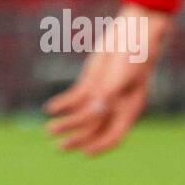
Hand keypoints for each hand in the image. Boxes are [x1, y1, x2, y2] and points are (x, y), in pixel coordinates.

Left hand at [44, 4, 171, 155]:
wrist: (133, 31)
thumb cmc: (135, 53)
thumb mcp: (125, 73)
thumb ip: (111, 93)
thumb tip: (96, 111)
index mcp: (129, 109)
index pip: (114, 136)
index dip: (100, 145)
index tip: (84, 152)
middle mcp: (114, 106)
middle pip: (94, 129)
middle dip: (77, 139)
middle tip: (60, 147)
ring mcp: (101, 95)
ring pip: (81, 115)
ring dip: (66, 123)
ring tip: (49, 130)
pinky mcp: (91, 82)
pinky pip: (75, 98)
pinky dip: (63, 104)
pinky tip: (50, 109)